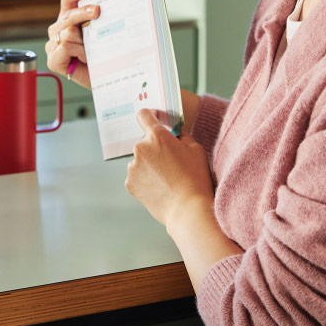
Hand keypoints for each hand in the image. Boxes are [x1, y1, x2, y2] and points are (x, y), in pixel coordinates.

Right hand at [45, 0, 99, 87]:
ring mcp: (53, 44)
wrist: (106, 79)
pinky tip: (84, 59)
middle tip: (97, 12)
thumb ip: (95, 19)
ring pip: (67, 31)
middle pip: (68, 15)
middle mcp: (58, 29)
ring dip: (84, 42)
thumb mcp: (101, 32)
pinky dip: (78, 52)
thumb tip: (100, 6)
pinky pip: (65, 46)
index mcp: (69, 18)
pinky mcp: (53, 60)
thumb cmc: (104, 56)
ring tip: (91, 52)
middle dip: (83, 13)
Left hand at [125, 108, 213, 228]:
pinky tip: (159, 187)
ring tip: (166, 179)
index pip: (144, 115)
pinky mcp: (130, 183)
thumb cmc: (196, 178)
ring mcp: (133, 166)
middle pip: (144, 141)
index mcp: (157, 136)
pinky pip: (136, 175)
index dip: (149, 116)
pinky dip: (144, 179)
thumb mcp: (195, 149)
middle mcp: (141, 148)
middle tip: (170, 162)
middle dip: (154, 147)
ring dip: (149, 164)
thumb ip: (181, 135)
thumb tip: (173, 132)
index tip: (153, 120)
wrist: (188, 209)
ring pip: (140, 160)